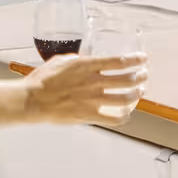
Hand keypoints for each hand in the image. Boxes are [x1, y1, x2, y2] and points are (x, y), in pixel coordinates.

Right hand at [25, 52, 146, 123]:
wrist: (33, 100)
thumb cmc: (43, 80)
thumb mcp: (61, 61)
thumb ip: (77, 61)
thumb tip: (85, 60)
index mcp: (86, 66)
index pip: (118, 61)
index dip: (135, 60)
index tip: (142, 59)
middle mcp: (93, 82)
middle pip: (127, 79)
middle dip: (140, 76)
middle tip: (144, 74)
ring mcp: (93, 100)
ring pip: (125, 98)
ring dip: (136, 94)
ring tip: (140, 91)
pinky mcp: (90, 115)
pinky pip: (114, 118)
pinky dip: (124, 116)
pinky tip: (126, 114)